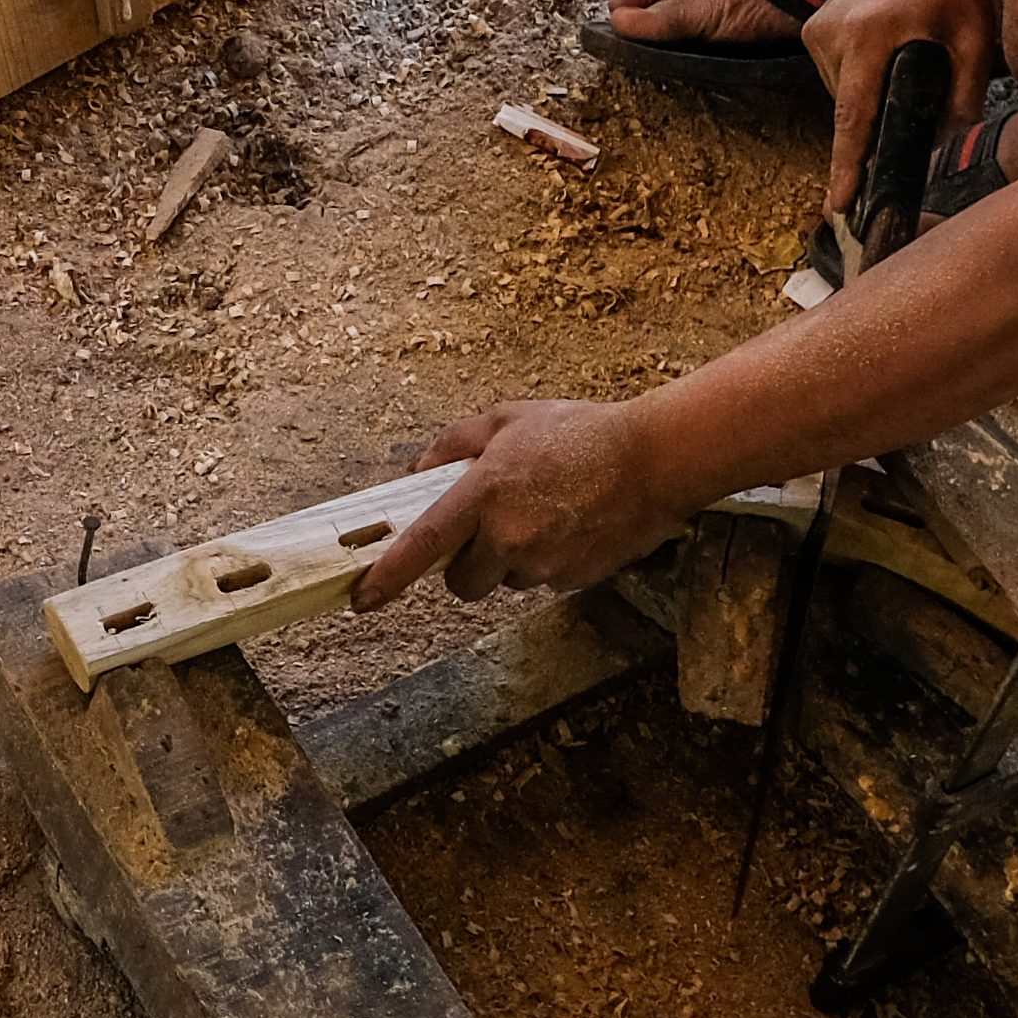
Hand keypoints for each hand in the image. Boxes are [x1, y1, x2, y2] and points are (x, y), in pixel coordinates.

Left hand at [355, 397, 690, 607]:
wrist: (655, 459)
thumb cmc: (580, 432)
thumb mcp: (507, 419)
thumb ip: (454, 444)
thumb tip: (418, 471)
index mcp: (484, 494)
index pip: (425, 543)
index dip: (389, 575)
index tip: (363, 598)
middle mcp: (509, 536)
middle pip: (463, 584)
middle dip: (468, 566)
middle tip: (490, 529)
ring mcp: (544, 563)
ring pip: (507, 582)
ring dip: (512, 561)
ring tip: (544, 515)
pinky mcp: (574, 579)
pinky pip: (544, 581)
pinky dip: (548, 562)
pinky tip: (571, 526)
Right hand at [809, 0, 1001, 222]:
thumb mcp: (974, 33)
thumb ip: (965, 93)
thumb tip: (948, 143)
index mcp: (871, 36)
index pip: (855, 117)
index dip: (849, 167)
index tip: (839, 206)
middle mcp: (833, 36)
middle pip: (852, 112)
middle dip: (880, 127)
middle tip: (918, 111)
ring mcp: (818, 32)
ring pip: (845, 97)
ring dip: (873, 99)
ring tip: (909, 63)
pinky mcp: (813, 29)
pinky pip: (839, 77)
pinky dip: (863, 80)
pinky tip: (892, 56)